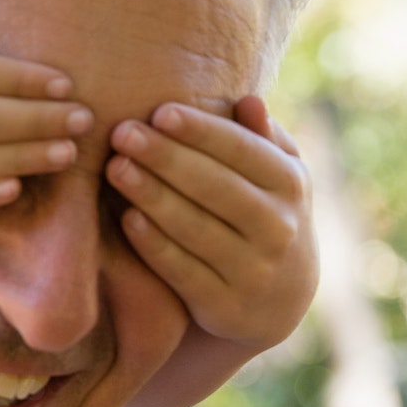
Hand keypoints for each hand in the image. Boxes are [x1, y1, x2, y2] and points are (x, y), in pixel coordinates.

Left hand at [106, 95, 314, 351]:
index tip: (159, 111)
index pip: (244, 151)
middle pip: (217, 188)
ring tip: (115, 168)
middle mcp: (280, 228)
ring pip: (198, 229)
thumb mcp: (274, 174)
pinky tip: (127, 218)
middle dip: (167, 157)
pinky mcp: (226, 306)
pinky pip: (185, 272)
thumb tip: (249, 100)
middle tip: (122, 133)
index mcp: (290, 185)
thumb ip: (259, 138)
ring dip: (153, 196)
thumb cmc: (262, 211)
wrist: (277, 298)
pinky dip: (156, 245)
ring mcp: (255, 270)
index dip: (202, 131)